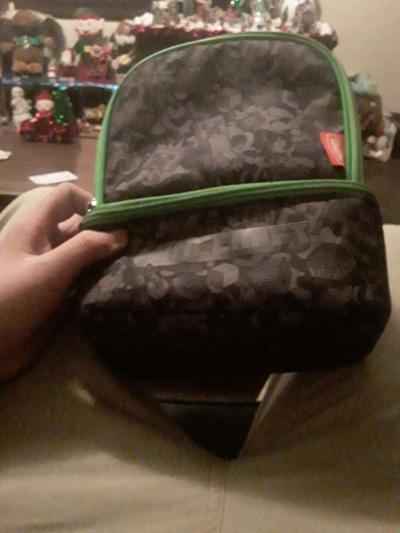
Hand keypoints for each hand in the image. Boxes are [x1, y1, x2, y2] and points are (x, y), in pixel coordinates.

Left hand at [0, 184, 126, 380]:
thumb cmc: (10, 300)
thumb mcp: (48, 271)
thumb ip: (85, 249)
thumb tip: (122, 234)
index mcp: (35, 227)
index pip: (66, 196)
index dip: (90, 202)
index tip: (116, 224)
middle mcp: (45, 244)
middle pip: (80, 225)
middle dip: (106, 231)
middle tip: (138, 244)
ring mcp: (51, 270)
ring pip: (85, 253)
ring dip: (106, 257)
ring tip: (135, 264)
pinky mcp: (57, 294)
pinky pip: (84, 279)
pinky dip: (100, 278)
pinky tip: (120, 286)